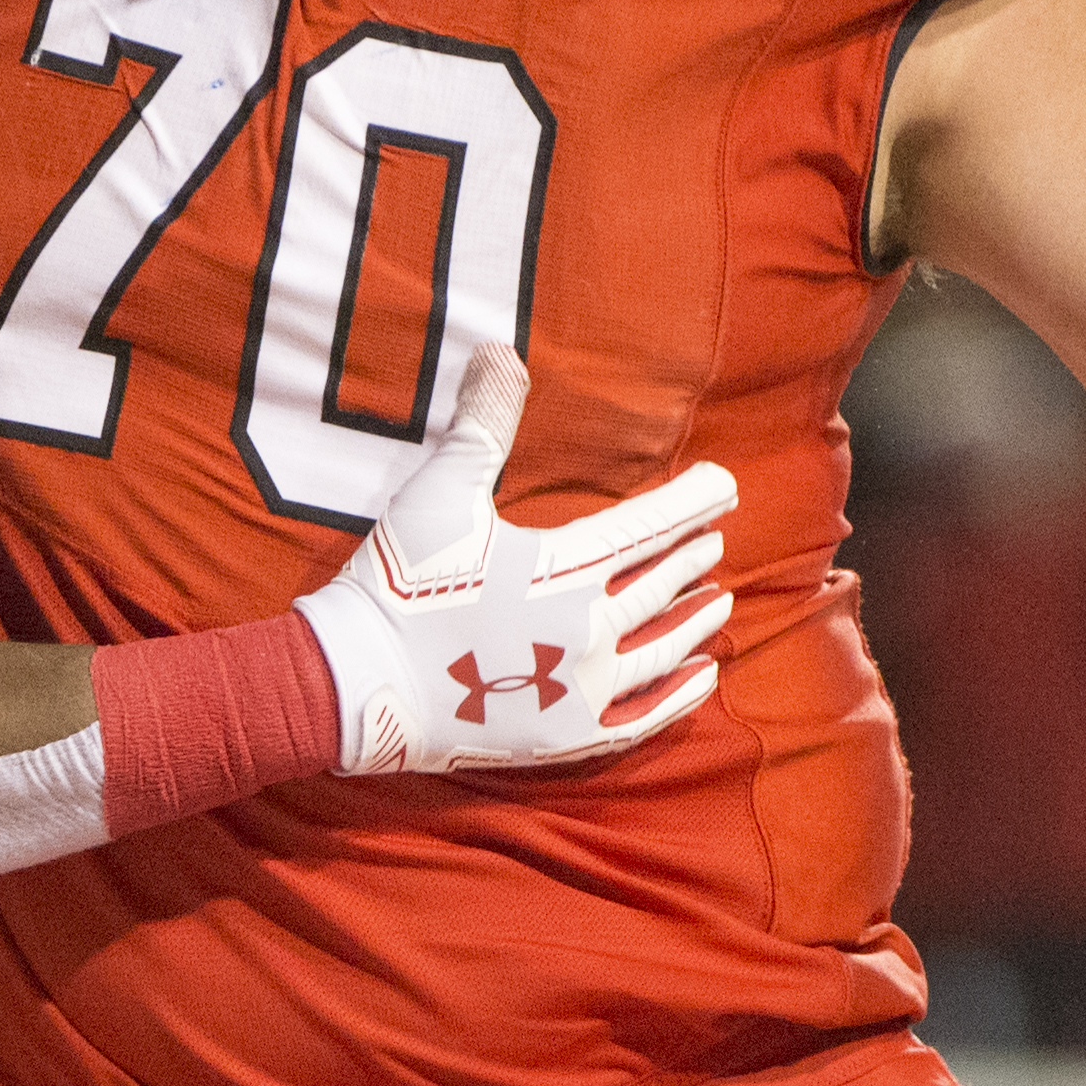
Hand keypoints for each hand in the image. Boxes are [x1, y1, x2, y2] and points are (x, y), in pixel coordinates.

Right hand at [297, 346, 735, 774]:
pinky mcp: (569, 736)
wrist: (360, 684)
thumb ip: (481, 424)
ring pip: (662, 647)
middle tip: (716, 538)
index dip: (693, 501)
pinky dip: (678, 696)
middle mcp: (591, 628)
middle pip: (661, 583)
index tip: (725, 485)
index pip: (649, 525)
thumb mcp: (438, 493)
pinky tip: (702, 678)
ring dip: (694, 619)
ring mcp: (584, 688)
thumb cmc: (398, 585)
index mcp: (566, 567)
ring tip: (719, 600)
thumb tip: (501, 349)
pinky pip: (644, 717)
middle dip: (691, 556)